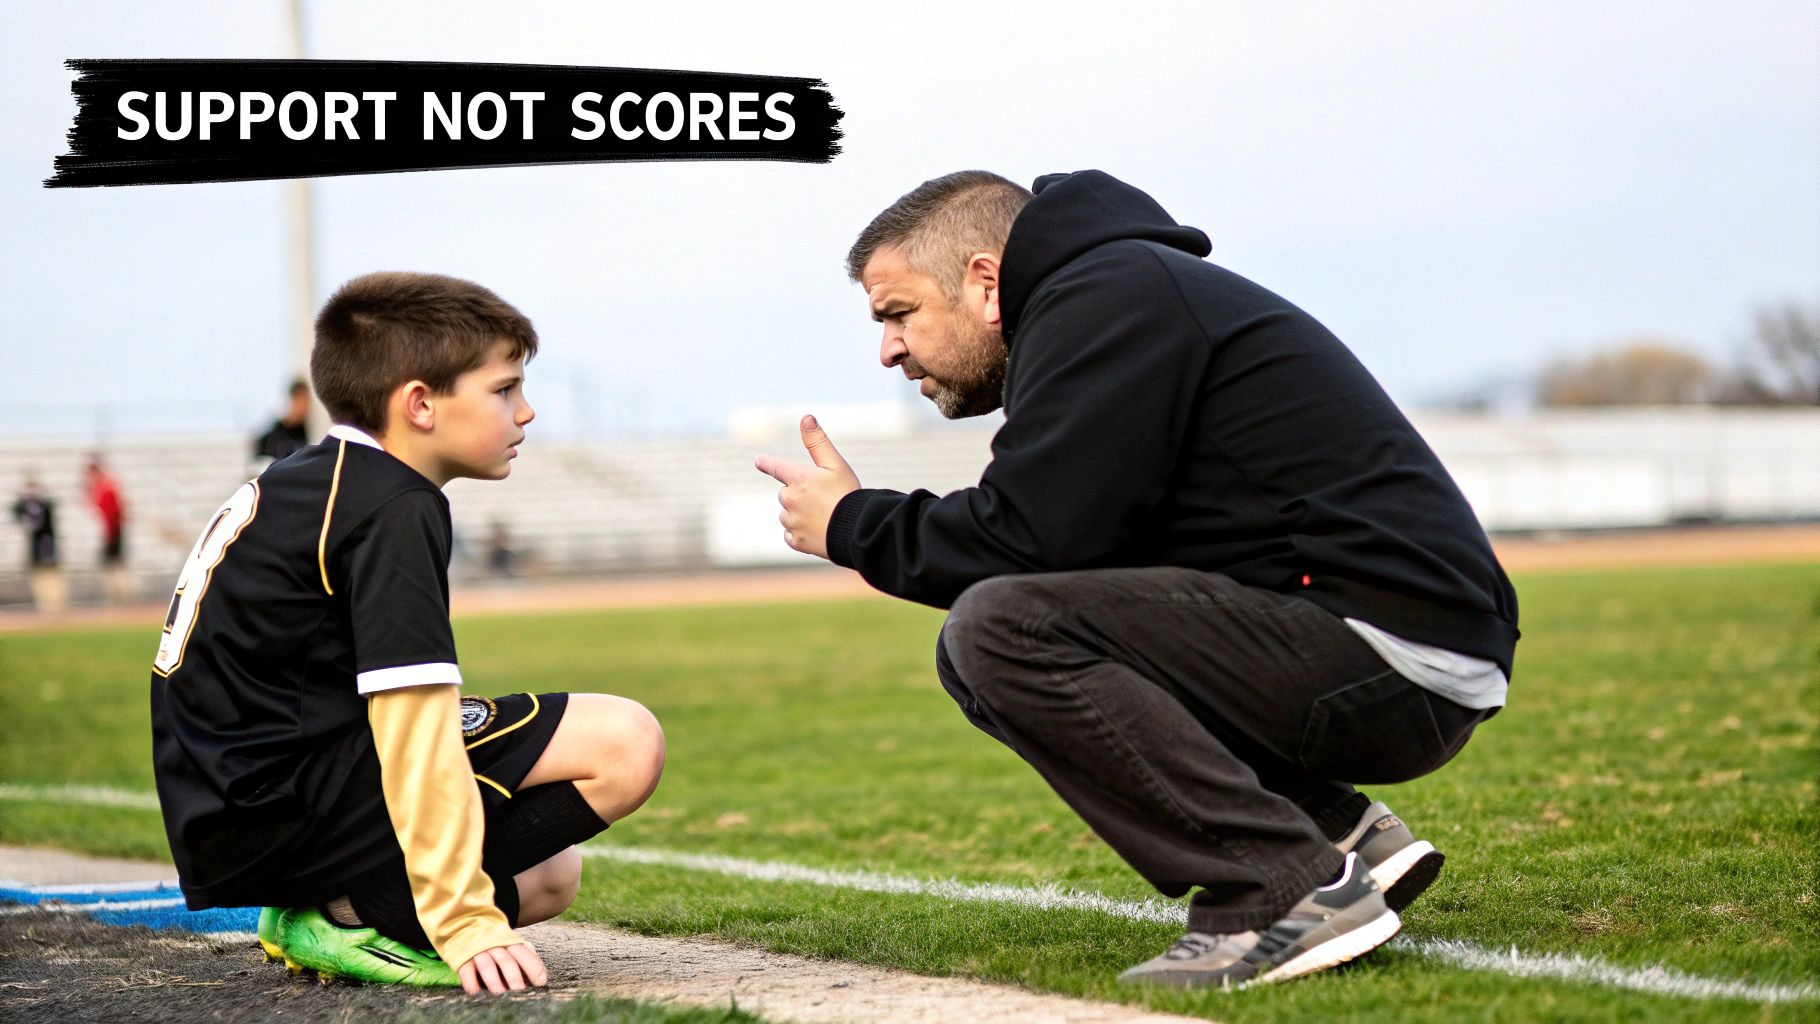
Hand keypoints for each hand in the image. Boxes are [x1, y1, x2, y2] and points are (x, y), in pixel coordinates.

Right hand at [459, 941, 547, 995]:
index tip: (541, 982)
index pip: (524, 954)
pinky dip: (470, 981)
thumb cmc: (496, 940)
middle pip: (507, 961)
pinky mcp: (463, 958)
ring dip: (493, 980)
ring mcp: (478, 951)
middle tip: (519, 992)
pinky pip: (467, 969)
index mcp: (510, 941)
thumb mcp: (513, 942)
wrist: (467, 923)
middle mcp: (495, 945)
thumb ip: (527, 955)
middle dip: (514, 977)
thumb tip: (542, 976)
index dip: (533, 967)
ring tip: (499, 994)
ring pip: (487, 965)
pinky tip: (475, 991)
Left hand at [753, 414, 859, 559]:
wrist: (857, 530)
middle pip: (786, 493)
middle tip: (824, 498)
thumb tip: (806, 417)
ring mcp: (792, 522)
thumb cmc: (848, 495)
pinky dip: (800, 533)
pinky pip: (791, 535)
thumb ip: (818, 442)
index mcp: (798, 479)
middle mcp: (790, 500)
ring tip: (823, 516)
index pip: (776, 467)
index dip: (767, 463)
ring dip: (799, 514)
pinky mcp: (796, 541)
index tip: (759, 461)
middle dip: (799, 494)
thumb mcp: (836, 465)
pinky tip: (818, 531)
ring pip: (788, 515)